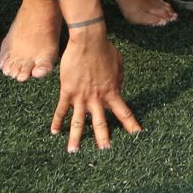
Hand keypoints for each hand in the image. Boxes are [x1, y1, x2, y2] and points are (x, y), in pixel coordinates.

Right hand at [50, 24, 140, 152]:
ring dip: (76, 138)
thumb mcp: (119, 65)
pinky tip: (54, 132)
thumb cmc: (105, 49)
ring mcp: (81, 96)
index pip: (124, 112)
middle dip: (104, 138)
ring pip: (79, 121)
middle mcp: (97, 97)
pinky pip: (61, 110)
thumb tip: (118, 89)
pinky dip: (57, 122)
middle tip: (105, 151)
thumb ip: (119, 80)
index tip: (137, 135)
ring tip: (73, 152)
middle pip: (102, 122)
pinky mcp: (67, 91)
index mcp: (112, 91)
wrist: (88, 41)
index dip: (131, 124)